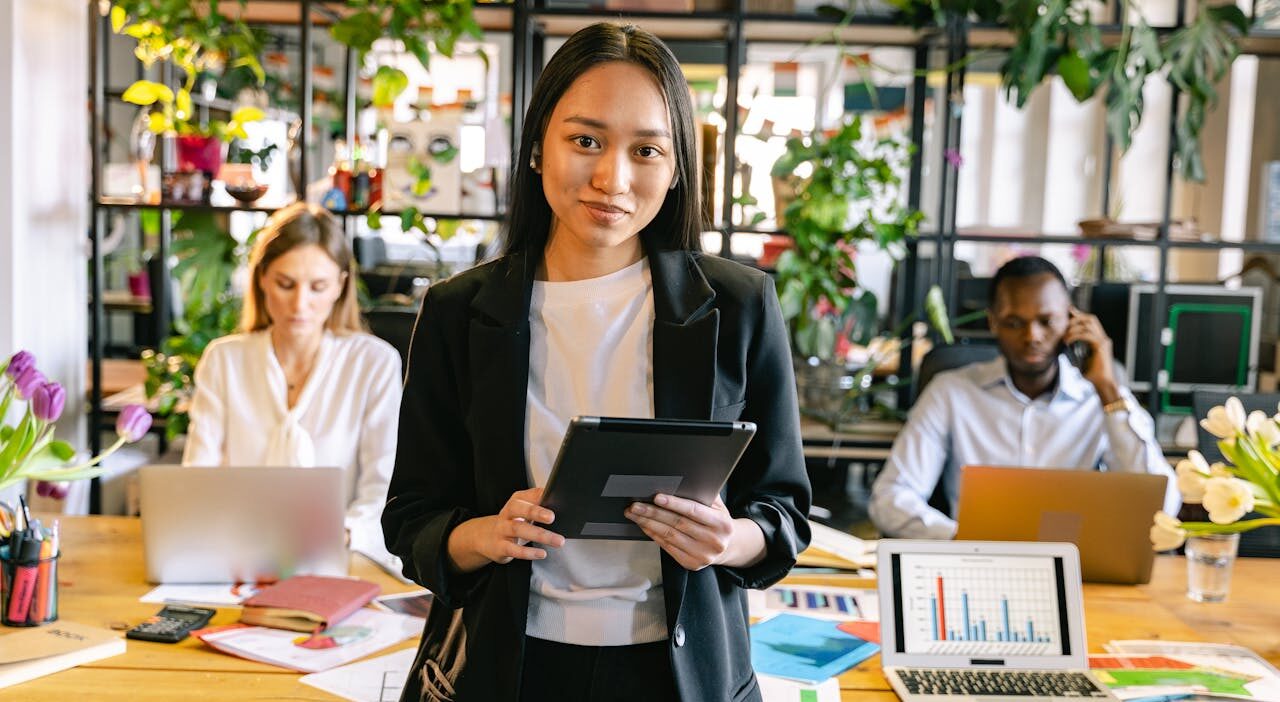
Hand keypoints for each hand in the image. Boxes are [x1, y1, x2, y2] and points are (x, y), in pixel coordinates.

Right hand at [446, 487, 564, 572]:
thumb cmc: (513, 522)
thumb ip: (539, 504)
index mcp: (516, 501)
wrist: (486, 538)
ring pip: (519, 529)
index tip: (555, 497)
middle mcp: (507, 513)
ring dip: (540, 535)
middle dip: (536, 512)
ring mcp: (502, 530)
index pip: (528, 495)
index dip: (540, 496)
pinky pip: (513, 549)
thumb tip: (560, 501)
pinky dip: (528, 552)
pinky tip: (541, 553)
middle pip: (519, 509)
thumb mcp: (524, 510)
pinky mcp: (500, 547)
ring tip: (558, 541)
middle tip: (552, 517)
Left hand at [625, 494, 734, 570]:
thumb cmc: (718, 521)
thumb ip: (703, 494)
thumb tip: (681, 481)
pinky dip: (653, 535)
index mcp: (722, 524)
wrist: (728, 547)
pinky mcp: (691, 563)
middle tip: (636, 505)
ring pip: (669, 536)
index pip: (694, 511)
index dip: (674, 503)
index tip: (657, 497)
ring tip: (634, 514)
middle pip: (677, 524)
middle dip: (653, 513)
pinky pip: (668, 547)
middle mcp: (714, 541)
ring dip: (648, 524)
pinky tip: (644, 526)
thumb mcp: (718, 506)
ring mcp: (702, 555)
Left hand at [1064, 307, 1120, 403]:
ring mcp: (1103, 341)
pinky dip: (1075, 335)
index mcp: (1098, 339)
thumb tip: (1064, 346)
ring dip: (1073, 327)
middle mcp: (1102, 338)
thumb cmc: (1091, 374)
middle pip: (1091, 318)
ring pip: (1089, 324)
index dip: (1079, 315)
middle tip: (1063, 326)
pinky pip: (1087, 335)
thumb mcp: (1080, 359)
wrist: (1102, 383)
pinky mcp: (1101, 347)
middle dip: (1076, 318)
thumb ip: (1076, 350)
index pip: (1090, 321)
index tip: (1066, 315)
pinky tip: (1067, 341)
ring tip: (1064, 337)